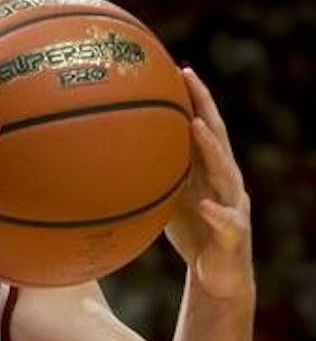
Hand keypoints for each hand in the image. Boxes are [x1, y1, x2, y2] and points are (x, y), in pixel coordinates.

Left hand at [163, 68, 253, 302]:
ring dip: (211, 147)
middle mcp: (225, 179)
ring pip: (225, 171)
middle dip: (204, 104)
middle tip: (188, 76)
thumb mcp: (166, 196)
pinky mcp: (234, 233)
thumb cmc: (191, 229)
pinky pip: (226, 221)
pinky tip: (203, 206)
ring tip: (195, 126)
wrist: (216, 272)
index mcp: (208, 168)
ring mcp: (233, 204)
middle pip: (216, 135)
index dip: (192, 97)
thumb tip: (106, 157)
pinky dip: (215, 213)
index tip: (175, 68)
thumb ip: (150, 174)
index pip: (201, 125)